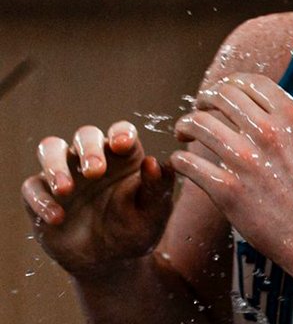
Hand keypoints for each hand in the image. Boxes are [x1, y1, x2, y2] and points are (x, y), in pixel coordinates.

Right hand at [20, 121, 174, 276]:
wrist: (109, 263)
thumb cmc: (135, 229)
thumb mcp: (153, 213)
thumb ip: (157, 188)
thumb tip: (153, 162)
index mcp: (123, 155)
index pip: (121, 131)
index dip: (121, 133)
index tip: (123, 144)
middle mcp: (92, 157)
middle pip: (85, 135)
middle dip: (89, 149)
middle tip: (95, 172)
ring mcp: (65, 173)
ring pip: (51, 149)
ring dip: (55, 164)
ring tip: (66, 189)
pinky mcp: (41, 196)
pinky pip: (32, 187)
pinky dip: (40, 199)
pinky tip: (57, 218)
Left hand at [172, 73, 292, 275]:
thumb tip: (286, 118)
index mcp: (292, 117)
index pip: (250, 82)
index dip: (229, 83)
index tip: (221, 93)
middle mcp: (268, 132)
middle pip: (222, 96)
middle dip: (204, 99)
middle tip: (199, 109)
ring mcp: (246, 160)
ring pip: (200, 124)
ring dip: (185, 124)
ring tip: (183, 132)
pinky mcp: (228, 191)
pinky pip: (191, 164)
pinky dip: (180, 159)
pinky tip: (180, 161)